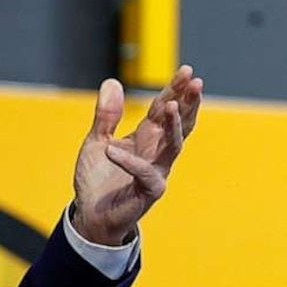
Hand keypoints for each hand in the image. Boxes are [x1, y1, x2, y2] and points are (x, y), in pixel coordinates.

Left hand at [71, 65, 203, 247]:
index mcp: (147, 137)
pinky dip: (129, 162)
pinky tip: (113, 151)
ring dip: (174, 125)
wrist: (91, 215)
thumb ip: (106, 115)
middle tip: (196, 82)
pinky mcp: (149, 191)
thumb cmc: (98, 180)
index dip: (175, 90)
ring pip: (173, 145)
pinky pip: (144, 173)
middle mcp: (157, 151)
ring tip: (171, 105)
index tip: (186, 71)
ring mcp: (157, 171)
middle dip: (188, 103)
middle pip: (178, 123)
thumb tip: (112, 81)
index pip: (164, 109)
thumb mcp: (96, 141)